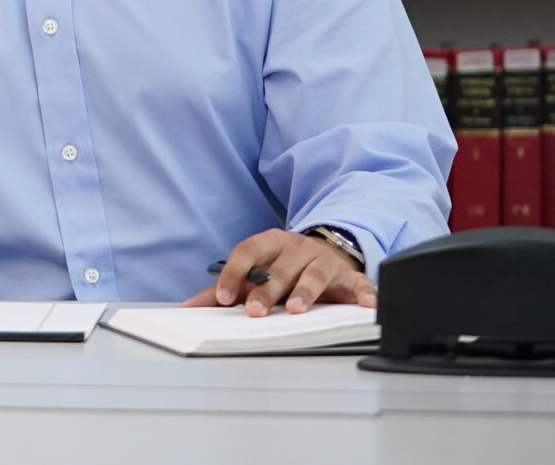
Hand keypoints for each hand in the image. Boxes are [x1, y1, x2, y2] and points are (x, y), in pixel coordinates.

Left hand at [185, 230, 374, 316]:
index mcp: (270, 243)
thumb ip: (223, 288)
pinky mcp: (349, 276)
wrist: (326, 251)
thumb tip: (188, 306)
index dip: (234, 273)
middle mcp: (297, 248)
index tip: (222, 296)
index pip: (248, 251)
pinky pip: (359, 284)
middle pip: (279, 267)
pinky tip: (366, 305)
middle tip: (255, 311)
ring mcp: (324, 261)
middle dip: (266, 289)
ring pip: (314, 273)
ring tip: (296, 309)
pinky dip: (364, 293)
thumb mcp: (254, 271)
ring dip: (305, 291)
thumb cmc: (283, 265)